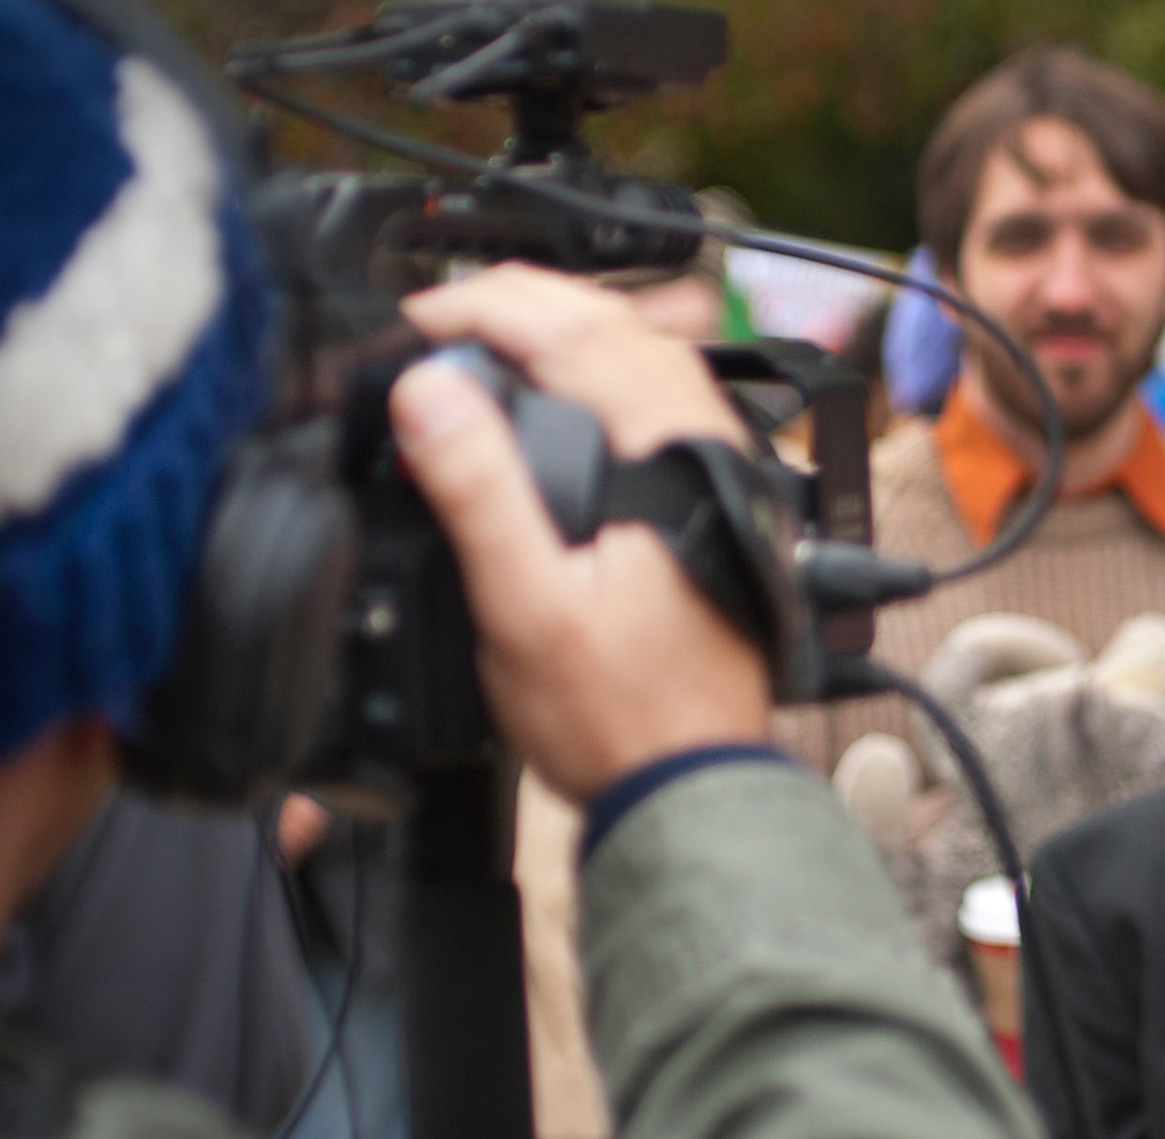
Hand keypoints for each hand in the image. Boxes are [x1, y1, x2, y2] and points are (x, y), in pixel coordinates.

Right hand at [390, 264, 771, 802]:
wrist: (688, 782)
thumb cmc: (618, 716)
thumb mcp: (523, 608)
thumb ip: (478, 493)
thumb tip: (428, 392)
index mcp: (667, 456)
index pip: (571, 331)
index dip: (482, 306)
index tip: (417, 315)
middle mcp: (706, 450)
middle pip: (616, 325)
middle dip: (524, 301)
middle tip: (441, 309)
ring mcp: (717, 472)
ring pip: (646, 354)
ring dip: (568, 326)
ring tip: (490, 327)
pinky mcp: (711, 502)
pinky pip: (660, 398)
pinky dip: (604, 370)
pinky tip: (567, 389)